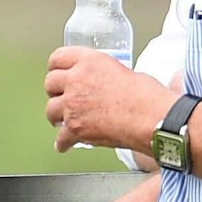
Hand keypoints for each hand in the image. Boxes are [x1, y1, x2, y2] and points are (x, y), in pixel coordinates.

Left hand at [45, 47, 172, 152]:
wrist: (151, 118)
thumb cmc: (146, 95)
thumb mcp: (122, 70)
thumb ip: (103, 74)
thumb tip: (103, 84)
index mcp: (89, 61)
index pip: (58, 58)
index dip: (56, 67)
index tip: (56, 72)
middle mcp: (76, 80)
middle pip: (50, 83)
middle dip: (55, 92)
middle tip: (61, 97)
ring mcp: (73, 105)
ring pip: (50, 110)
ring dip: (57, 116)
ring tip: (62, 120)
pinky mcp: (75, 128)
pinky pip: (61, 138)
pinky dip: (63, 143)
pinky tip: (64, 144)